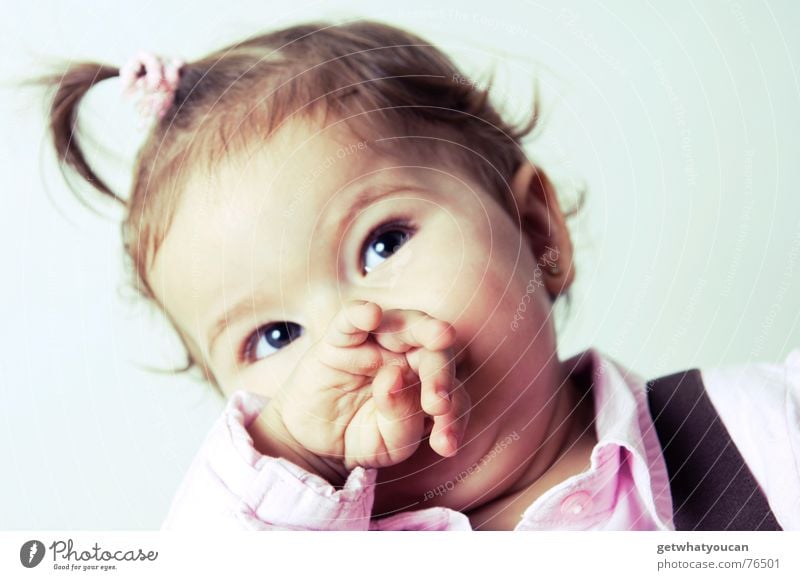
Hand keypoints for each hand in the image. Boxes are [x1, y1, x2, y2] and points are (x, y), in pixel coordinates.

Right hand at [251, 300, 470, 478]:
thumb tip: (395, 378)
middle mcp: (407, 358)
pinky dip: (359, 313)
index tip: (445, 445)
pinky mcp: (339, 342)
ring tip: (442, 337)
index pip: (453, 392)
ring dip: (425, 330)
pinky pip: (349, 321)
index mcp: (427, 385)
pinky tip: (371, 314)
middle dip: (442, 374)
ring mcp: (374, 345)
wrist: (314, 442)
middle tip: (439, 404)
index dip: (454, 415)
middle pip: (435, 351)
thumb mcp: (388, 444)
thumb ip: (403, 421)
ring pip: (404, 324)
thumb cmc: (360, 437)